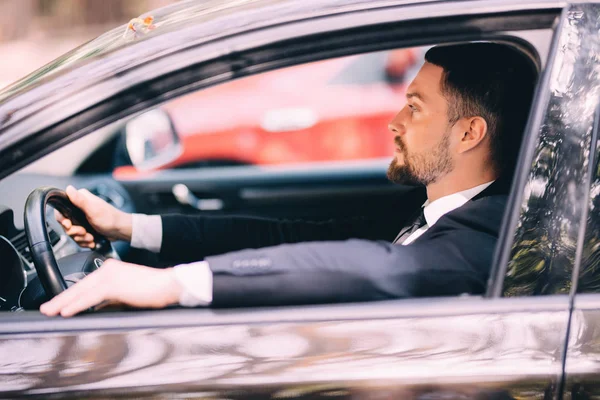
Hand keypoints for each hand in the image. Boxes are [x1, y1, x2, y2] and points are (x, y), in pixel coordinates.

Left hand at [39, 259, 182, 316]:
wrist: (168, 284)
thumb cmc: (153, 290)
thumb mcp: (126, 294)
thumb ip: (110, 298)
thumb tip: (96, 307)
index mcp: (111, 268)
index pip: (85, 283)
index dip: (70, 294)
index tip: (59, 303)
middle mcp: (108, 268)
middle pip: (79, 285)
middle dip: (61, 298)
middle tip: (47, 308)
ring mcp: (111, 275)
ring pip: (81, 290)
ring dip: (64, 302)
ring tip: (51, 311)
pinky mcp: (114, 284)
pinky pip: (91, 297)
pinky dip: (77, 305)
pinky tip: (67, 311)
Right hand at [55, 185, 132, 247]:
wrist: (120, 230)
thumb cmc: (110, 219)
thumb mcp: (93, 209)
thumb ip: (80, 200)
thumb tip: (69, 188)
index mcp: (80, 200)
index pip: (61, 209)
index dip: (62, 220)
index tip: (68, 225)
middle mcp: (79, 208)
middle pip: (65, 224)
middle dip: (75, 232)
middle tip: (84, 232)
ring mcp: (82, 220)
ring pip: (72, 233)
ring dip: (81, 238)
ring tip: (91, 237)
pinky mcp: (85, 228)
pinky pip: (78, 238)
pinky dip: (85, 242)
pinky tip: (92, 240)